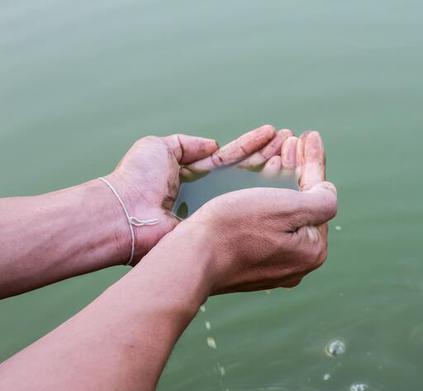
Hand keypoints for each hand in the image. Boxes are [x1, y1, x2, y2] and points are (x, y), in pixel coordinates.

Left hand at [104, 125, 291, 263]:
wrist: (126, 214)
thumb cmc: (137, 179)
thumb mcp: (159, 147)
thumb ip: (187, 143)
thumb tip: (214, 145)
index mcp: (194, 173)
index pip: (230, 156)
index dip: (252, 145)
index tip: (275, 133)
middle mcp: (209, 193)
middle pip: (246, 171)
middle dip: (270, 156)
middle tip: (293, 143)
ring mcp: (216, 211)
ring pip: (250, 188)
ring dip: (273, 170)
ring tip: (296, 153)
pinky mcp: (219, 225)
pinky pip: (245, 207)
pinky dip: (264, 193)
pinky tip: (283, 179)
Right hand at [182, 131, 336, 293]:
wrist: (191, 258)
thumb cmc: (236, 228)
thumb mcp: (288, 207)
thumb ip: (322, 198)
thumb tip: (327, 192)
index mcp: (312, 250)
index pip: (319, 196)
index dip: (313, 162)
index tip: (311, 135)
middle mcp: (297, 263)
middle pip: (302, 206)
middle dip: (298, 168)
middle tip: (294, 140)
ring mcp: (274, 266)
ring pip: (283, 214)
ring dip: (282, 180)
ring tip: (278, 152)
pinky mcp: (251, 264)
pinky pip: (266, 226)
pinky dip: (266, 200)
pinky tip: (260, 180)